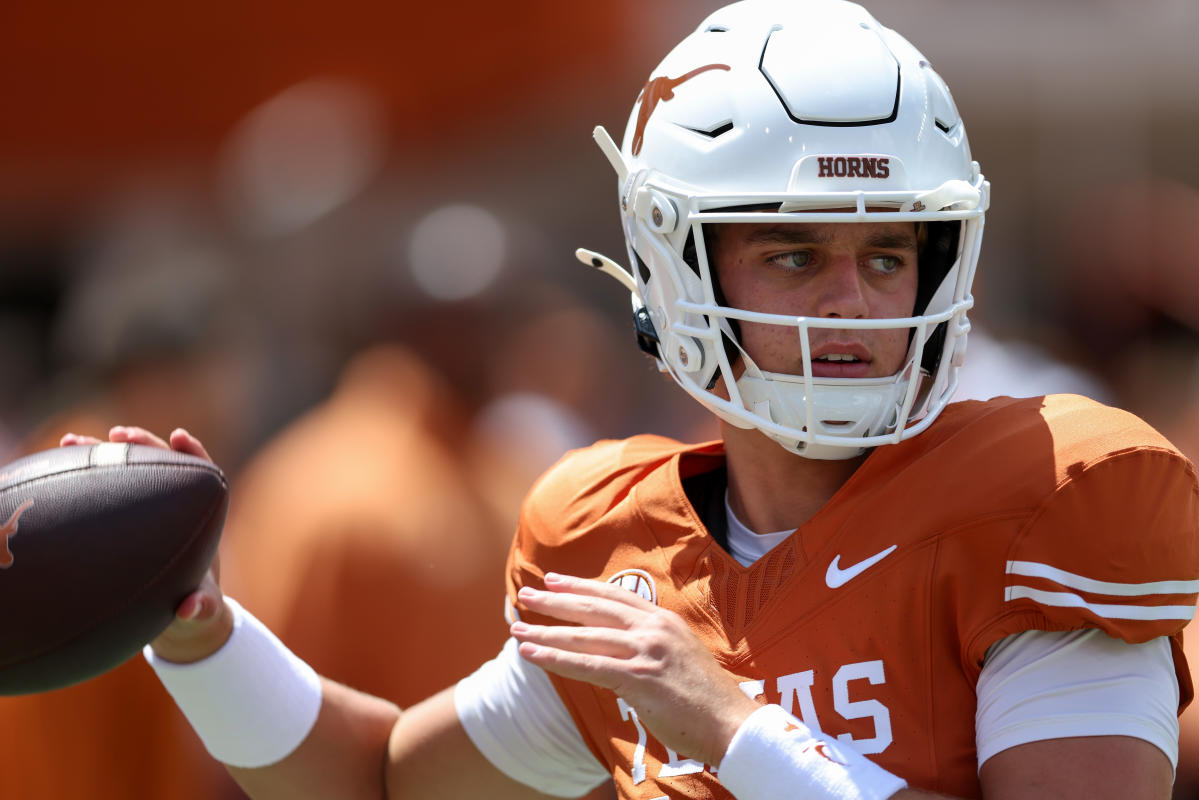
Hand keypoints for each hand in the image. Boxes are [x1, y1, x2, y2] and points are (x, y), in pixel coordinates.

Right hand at [60, 426, 232, 663]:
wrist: (179, 616)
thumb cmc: (194, 607)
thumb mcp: (201, 611)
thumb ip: (201, 609)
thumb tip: (191, 608)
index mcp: (202, 520)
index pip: (204, 474)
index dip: (193, 453)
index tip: (177, 437)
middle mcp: (178, 507)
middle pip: (164, 463)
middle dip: (143, 443)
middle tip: (119, 434)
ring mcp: (149, 509)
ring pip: (131, 471)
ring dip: (106, 453)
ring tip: (75, 440)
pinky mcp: (124, 518)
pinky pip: (106, 491)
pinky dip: (87, 476)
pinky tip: (61, 464)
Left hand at [510, 572, 758, 766]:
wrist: (734, 723)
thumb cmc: (708, 699)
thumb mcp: (681, 658)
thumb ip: (652, 647)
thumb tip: (620, 651)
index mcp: (665, 620)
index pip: (615, 596)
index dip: (582, 587)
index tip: (556, 581)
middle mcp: (654, 628)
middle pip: (594, 608)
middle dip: (556, 601)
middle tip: (527, 594)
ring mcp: (646, 650)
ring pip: (584, 636)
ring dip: (545, 632)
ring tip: (517, 628)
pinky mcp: (639, 677)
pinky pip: (587, 665)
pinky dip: (554, 659)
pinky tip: (530, 653)